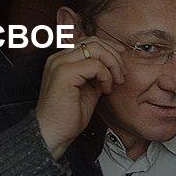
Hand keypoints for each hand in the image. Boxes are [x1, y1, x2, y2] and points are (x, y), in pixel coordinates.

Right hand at [36, 38, 125, 159]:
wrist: (53, 133)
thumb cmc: (69, 116)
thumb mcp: (88, 90)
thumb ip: (97, 75)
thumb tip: (113, 66)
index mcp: (62, 60)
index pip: (89, 42)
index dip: (109, 49)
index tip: (121, 63)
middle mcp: (58, 58)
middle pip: (94, 41)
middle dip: (114, 56)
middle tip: (121, 75)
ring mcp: (60, 64)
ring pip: (95, 48)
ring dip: (112, 64)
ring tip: (115, 82)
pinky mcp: (64, 73)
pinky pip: (95, 65)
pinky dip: (106, 77)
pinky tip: (105, 90)